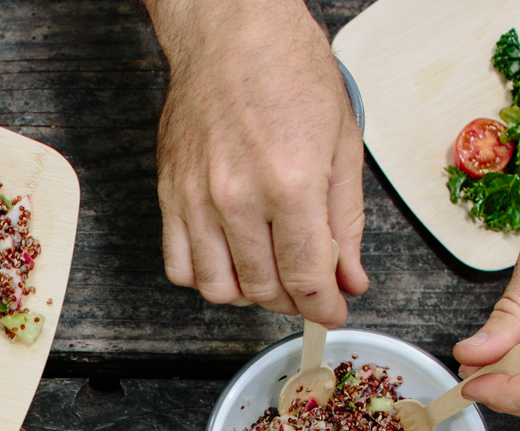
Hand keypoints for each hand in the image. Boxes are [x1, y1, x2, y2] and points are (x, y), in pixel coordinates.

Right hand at [149, 0, 366, 324]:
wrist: (230, 30)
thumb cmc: (288, 69)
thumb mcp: (341, 142)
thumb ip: (345, 220)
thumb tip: (349, 279)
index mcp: (291, 183)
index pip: (306, 277)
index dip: (324, 307)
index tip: (332, 311)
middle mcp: (238, 197)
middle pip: (264, 288)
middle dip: (293, 300)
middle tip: (307, 286)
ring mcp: (197, 198)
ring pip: (218, 288)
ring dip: (248, 292)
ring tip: (268, 271)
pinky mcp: (170, 193)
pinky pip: (179, 265)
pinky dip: (205, 277)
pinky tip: (229, 258)